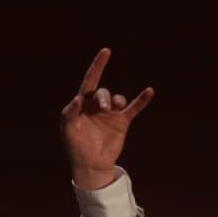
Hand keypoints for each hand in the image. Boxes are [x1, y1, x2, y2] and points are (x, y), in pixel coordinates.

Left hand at [61, 47, 153, 188]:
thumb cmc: (75, 148)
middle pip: (102, 93)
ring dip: (116, 100)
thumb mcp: (68, 131)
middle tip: (103, 108)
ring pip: (117, 99)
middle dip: (103, 97)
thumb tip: (77, 99)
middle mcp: (96, 107)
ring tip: (114, 107)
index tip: (106, 51)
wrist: (90, 165)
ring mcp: (110, 114)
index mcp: (82, 106)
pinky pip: (133, 109)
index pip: (89, 82)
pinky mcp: (121, 123)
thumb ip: (70, 114)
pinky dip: (141, 100)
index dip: (97, 66)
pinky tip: (149, 91)